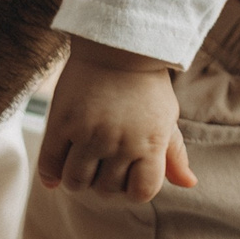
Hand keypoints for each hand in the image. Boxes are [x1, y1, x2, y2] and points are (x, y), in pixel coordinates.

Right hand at [38, 42, 195, 200]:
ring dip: (76, 182)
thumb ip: (175, 154)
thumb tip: (189, 184)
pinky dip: (50, 175)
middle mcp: (120, 142)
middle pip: (106, 189)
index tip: (126, 179)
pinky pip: (49, 163)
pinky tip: (55, 175)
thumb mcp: (167, 118)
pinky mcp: (62, 122)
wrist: (115, 46)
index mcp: (151, 143)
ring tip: (79, 168)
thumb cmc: (147, 85)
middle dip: (103, 186)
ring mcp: (89, 133)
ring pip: (76, 181)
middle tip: (100, 171)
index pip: (141, 192)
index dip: (133, 191)